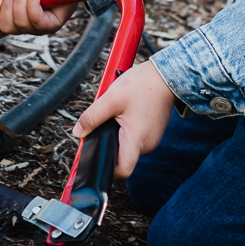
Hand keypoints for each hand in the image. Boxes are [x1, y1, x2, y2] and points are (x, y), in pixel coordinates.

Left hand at [73, 61, 175, 177]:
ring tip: (117, 114)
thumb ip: (92, 117)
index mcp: (137, 139)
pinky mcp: (153, 132)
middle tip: (105, 123)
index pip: (122, 170)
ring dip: (118, 132)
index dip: (106, 167)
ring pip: (127, 144)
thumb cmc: (143, 85)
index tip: (95, 156)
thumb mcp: (111, 98)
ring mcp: (151, 139)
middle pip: (121, 155)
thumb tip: (78, 132)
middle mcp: (147, 144)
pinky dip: (127, 127)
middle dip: (109, 142)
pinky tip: (126, 112)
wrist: (166, 75)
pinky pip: (134, 136)